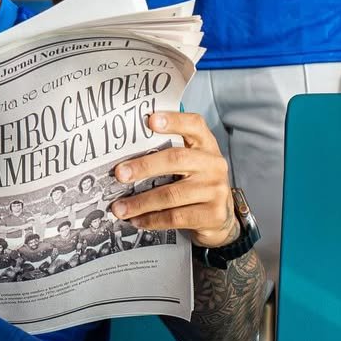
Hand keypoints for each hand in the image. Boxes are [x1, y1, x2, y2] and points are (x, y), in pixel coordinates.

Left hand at [108, 111, 236, 248]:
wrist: (222, 216)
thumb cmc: (196, 182)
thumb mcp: (189, 161)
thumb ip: (167, 151)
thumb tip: (125, 155)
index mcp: (206, 144)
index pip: (193, 125)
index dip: (173, 120)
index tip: (150, 120)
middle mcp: (213, 164)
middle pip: (176, 159)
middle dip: (143, 166)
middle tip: (119, 174)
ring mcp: (216, 190)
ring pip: (172, 194)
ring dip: (141, 202)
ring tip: (119, 207)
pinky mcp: (213, 214)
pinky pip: (176, 217)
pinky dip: (152, 219)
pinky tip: (137, 220)